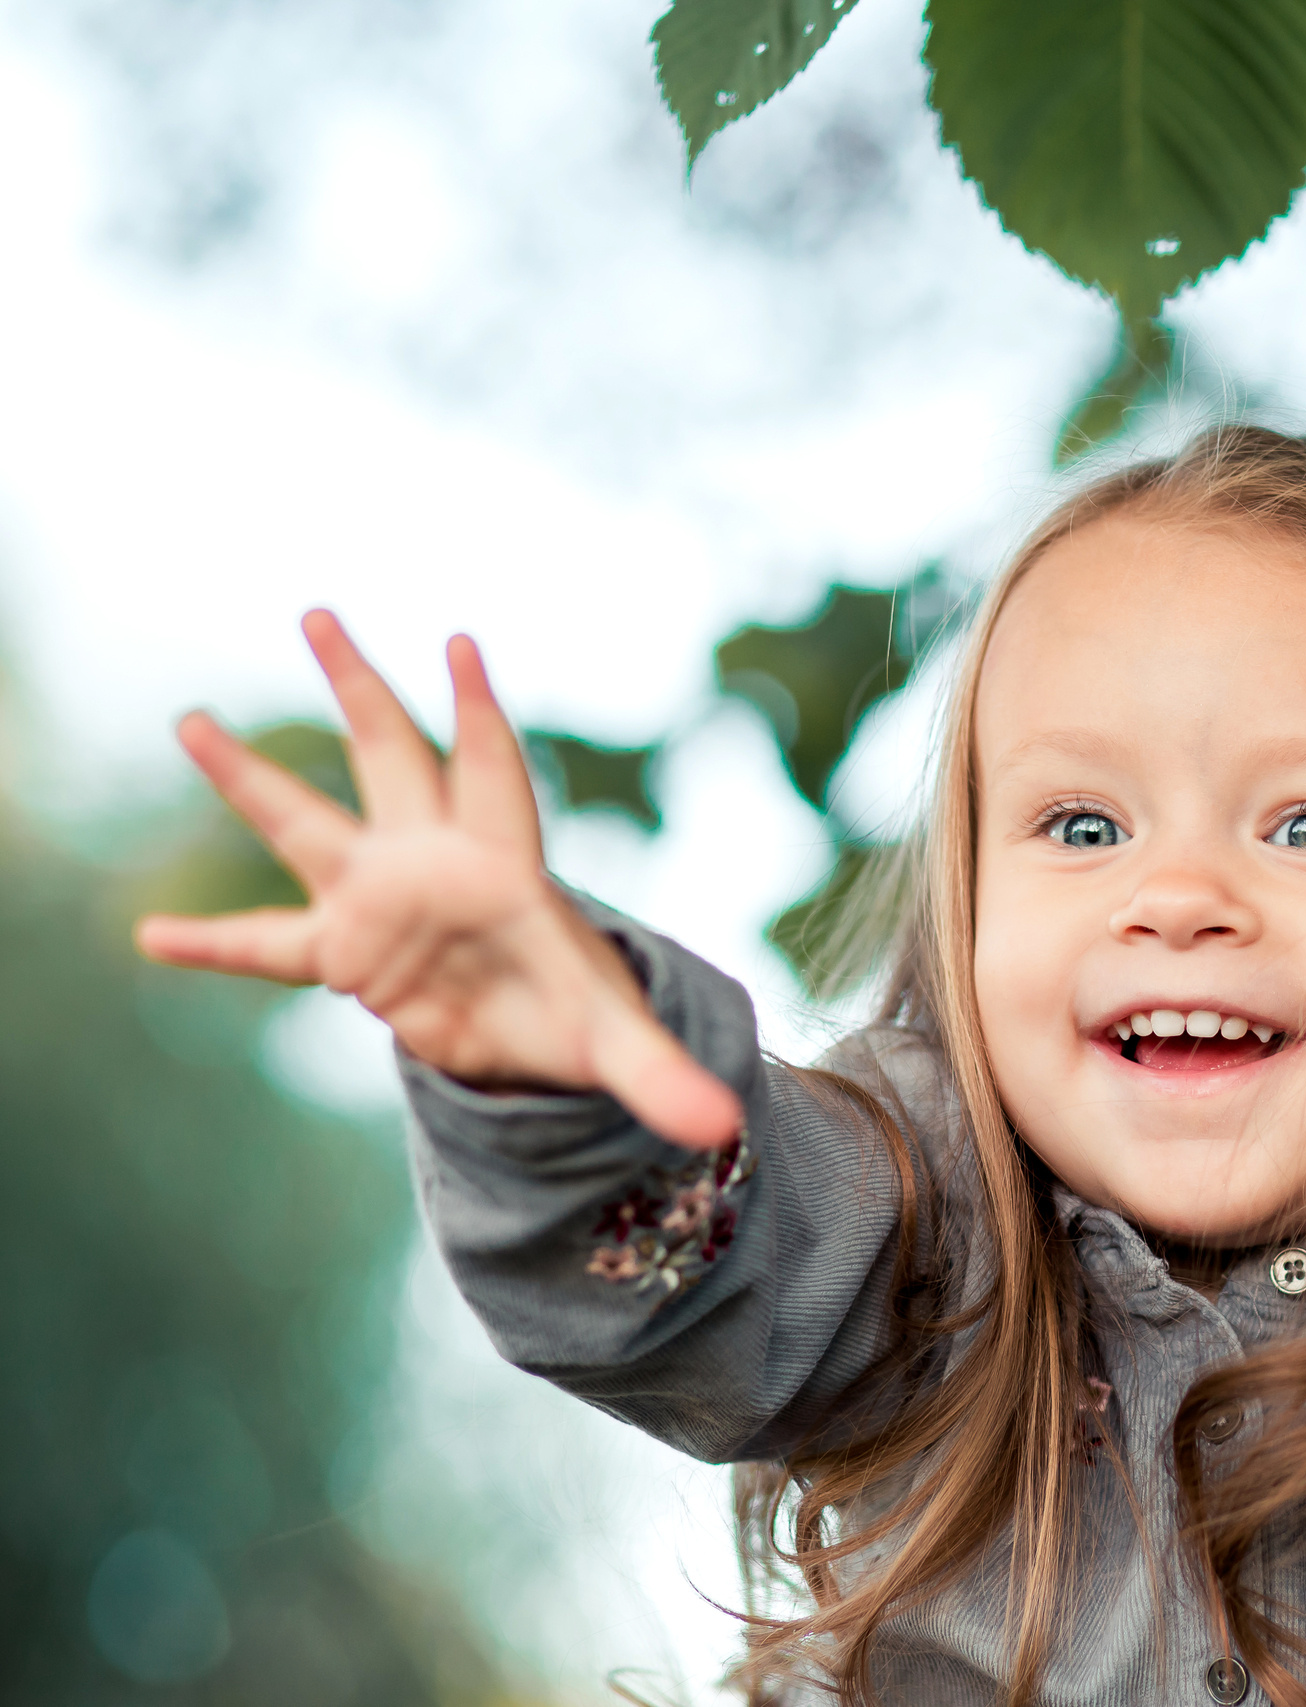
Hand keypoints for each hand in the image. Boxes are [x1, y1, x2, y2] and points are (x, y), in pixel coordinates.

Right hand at [133, 611, 743, 1147]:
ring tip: (190, 721)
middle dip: (361, 689)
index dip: (478, 713)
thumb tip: (720, 1126)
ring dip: (251, 776)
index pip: (492, 773)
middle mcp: (433, 863)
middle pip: (392, 759)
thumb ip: (662, 1079)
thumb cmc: (580, 1012)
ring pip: (309, 823)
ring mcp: (381, 901)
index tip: (459, 643)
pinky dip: (213, 945)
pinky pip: (268, 944)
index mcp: (505, 865)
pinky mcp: (348, 953)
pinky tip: (150, 938)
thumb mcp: (619, 1047)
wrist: (540, 1036)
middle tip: (320, 612)